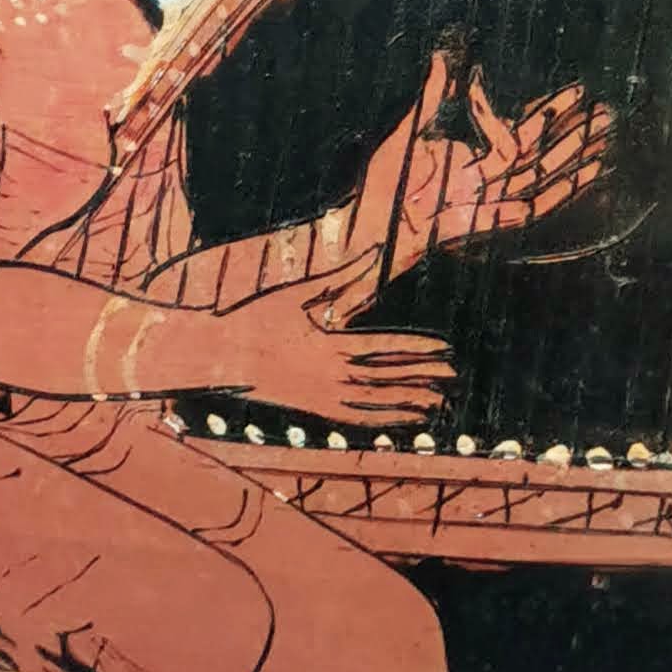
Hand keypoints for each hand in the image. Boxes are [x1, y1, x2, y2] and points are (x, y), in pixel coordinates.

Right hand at [215, 252, 454, 428]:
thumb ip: (341, 277)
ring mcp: (322, 396)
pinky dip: (381, 420)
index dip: (418, 349)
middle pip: (387, 378)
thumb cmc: (255, 319)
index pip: (385, 348)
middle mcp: (331, 375)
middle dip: (423, 376)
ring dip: (408, 402)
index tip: (444, 348)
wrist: (218, 356)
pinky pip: (355, 419)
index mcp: (329, 344)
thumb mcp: (297, 293)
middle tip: (453, 375)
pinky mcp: (313, 409)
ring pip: (376, 403)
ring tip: (436, 403)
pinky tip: (400, 420)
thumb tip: (374, 251)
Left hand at [355, 49, 614, 265]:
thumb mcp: (407, 133)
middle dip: (571, 135)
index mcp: (468, 157)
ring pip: (535, 178)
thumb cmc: (380, 184)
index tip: (575, 93)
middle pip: (536, 154)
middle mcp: (481, 179)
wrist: (364, 226)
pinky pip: (518, 211)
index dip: (547, 113)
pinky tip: (577, 181)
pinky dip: (546, 198)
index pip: (517, 130)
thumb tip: (440, 57)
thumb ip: (431, 98)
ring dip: (569, 162)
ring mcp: (482, 202)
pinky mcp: (476, 224)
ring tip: (602, 147)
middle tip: (606, 115)